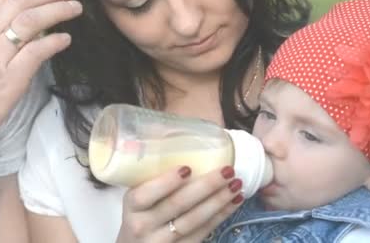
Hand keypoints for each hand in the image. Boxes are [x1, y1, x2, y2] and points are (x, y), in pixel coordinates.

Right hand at [116, 166, 243, 242]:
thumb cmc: (140, 213)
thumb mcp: (136, 196)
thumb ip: (152, 176)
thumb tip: (178, 137)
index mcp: (132, 206)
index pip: (146, 194)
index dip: (166, 182)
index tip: (187, 168)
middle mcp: (143, 225)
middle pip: (177, 205)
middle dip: (205, 186)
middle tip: (227, 170)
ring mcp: (162, 241)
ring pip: (194, 221)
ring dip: (218, 201)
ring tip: (236, 184)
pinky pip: (203, 233)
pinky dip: (220, 216)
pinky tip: (234, 202)